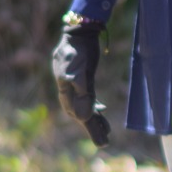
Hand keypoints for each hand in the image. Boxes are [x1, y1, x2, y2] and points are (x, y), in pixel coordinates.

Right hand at [52, 22, 110, 146]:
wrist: (80, 29)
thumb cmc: (80, 49)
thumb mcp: (81, 71)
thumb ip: (82, 93)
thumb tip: (82, 118)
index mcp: (65, 88)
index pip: (77, 113)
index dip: (89, 126)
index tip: (102, 140)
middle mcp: (67, 87)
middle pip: (79, 112)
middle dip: (91, 127)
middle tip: (104, 143)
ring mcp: (73, 82)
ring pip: (83, 105)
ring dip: (93, 118)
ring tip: (105, 131)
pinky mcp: (81, 77)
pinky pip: (86, 97)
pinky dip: (93, 106)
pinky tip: (98, 111)